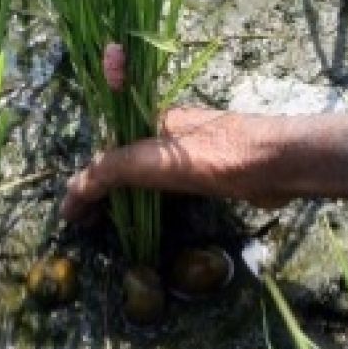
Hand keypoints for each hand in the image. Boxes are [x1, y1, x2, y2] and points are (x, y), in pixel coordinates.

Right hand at [62, 107, 295, 223]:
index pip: (103, 151)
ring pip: (143, 176)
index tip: (71, 215)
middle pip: (120, 162)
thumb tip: (71, 191)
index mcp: (148, 121)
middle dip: (99, 192)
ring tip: (105, 227)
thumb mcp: (151, 160)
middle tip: (85, 227)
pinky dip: (148, 204)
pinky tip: (145, 221)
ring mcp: (187, 153)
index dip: (85, 181)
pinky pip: (166, 188)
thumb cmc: (213, 156)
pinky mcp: (207, 173)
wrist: (275, 163)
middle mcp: (164, 133)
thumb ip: (110, 171)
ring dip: (122, 200)